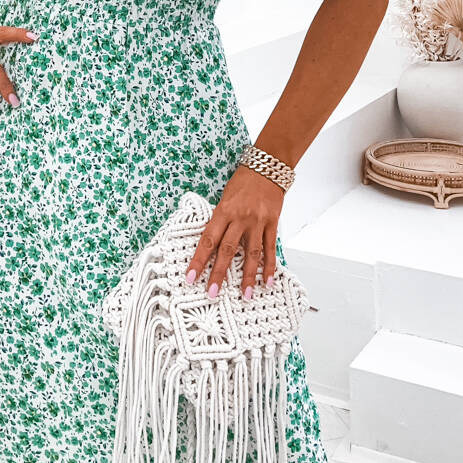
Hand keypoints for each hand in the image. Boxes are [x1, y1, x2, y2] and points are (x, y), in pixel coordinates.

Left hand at [185, 164, 284, 299]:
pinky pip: (270, 248)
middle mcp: (240, 218)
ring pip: (251, 253)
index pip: (208, 239)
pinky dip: (269, 266)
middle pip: (227, 250)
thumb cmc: (242, 182)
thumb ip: (220, 220)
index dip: (199, 260)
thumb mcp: (225, 198)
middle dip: (219, 273)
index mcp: (223, 211)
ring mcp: (257, 221)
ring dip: (248, 277)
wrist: (266, 167)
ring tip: (245, 296)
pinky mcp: (272, 223)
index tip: (190, 277)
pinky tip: (268, 282)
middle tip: (212, 293)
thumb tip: (211, 244)